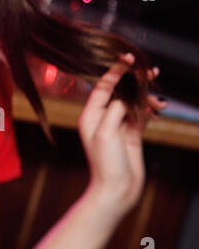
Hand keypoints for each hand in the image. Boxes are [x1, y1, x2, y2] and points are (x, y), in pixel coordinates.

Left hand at [79, 55, 161, 216]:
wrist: (116, 190)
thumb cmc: (106, 163)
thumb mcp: (107, 133)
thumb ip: (115, 111)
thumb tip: (124, 97)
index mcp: (90, 115)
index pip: (103, 87)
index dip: (115, 71)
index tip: (128, 59)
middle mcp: (102, 118)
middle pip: (119, 92)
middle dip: (135, 81)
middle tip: (151, 71)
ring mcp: (117, 125)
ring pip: (133, 103)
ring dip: (147, 98)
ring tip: (159, 101)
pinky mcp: (131, 134)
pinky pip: (142, 115)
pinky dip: (150, 110)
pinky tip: (159, 109)